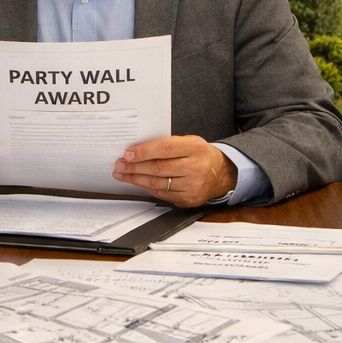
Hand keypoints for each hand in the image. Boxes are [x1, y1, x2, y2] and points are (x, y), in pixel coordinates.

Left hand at [113, 136, 236, 207]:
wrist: (221, 174)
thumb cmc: (201, 155)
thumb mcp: (190, 142)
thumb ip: (168, 144)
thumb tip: (139, 149)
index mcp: (195, 148)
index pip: (164, 149)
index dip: (143, 152)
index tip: (128, 153)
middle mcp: (196, 167)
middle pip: (158, 168)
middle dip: (134, 167)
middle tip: (120, 165)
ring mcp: (193, 186)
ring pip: (157, 184)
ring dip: (136, 179)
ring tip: (124, 174)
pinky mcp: (189, 200)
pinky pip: (162, 194)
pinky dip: (147, 188)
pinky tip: (139, 182)